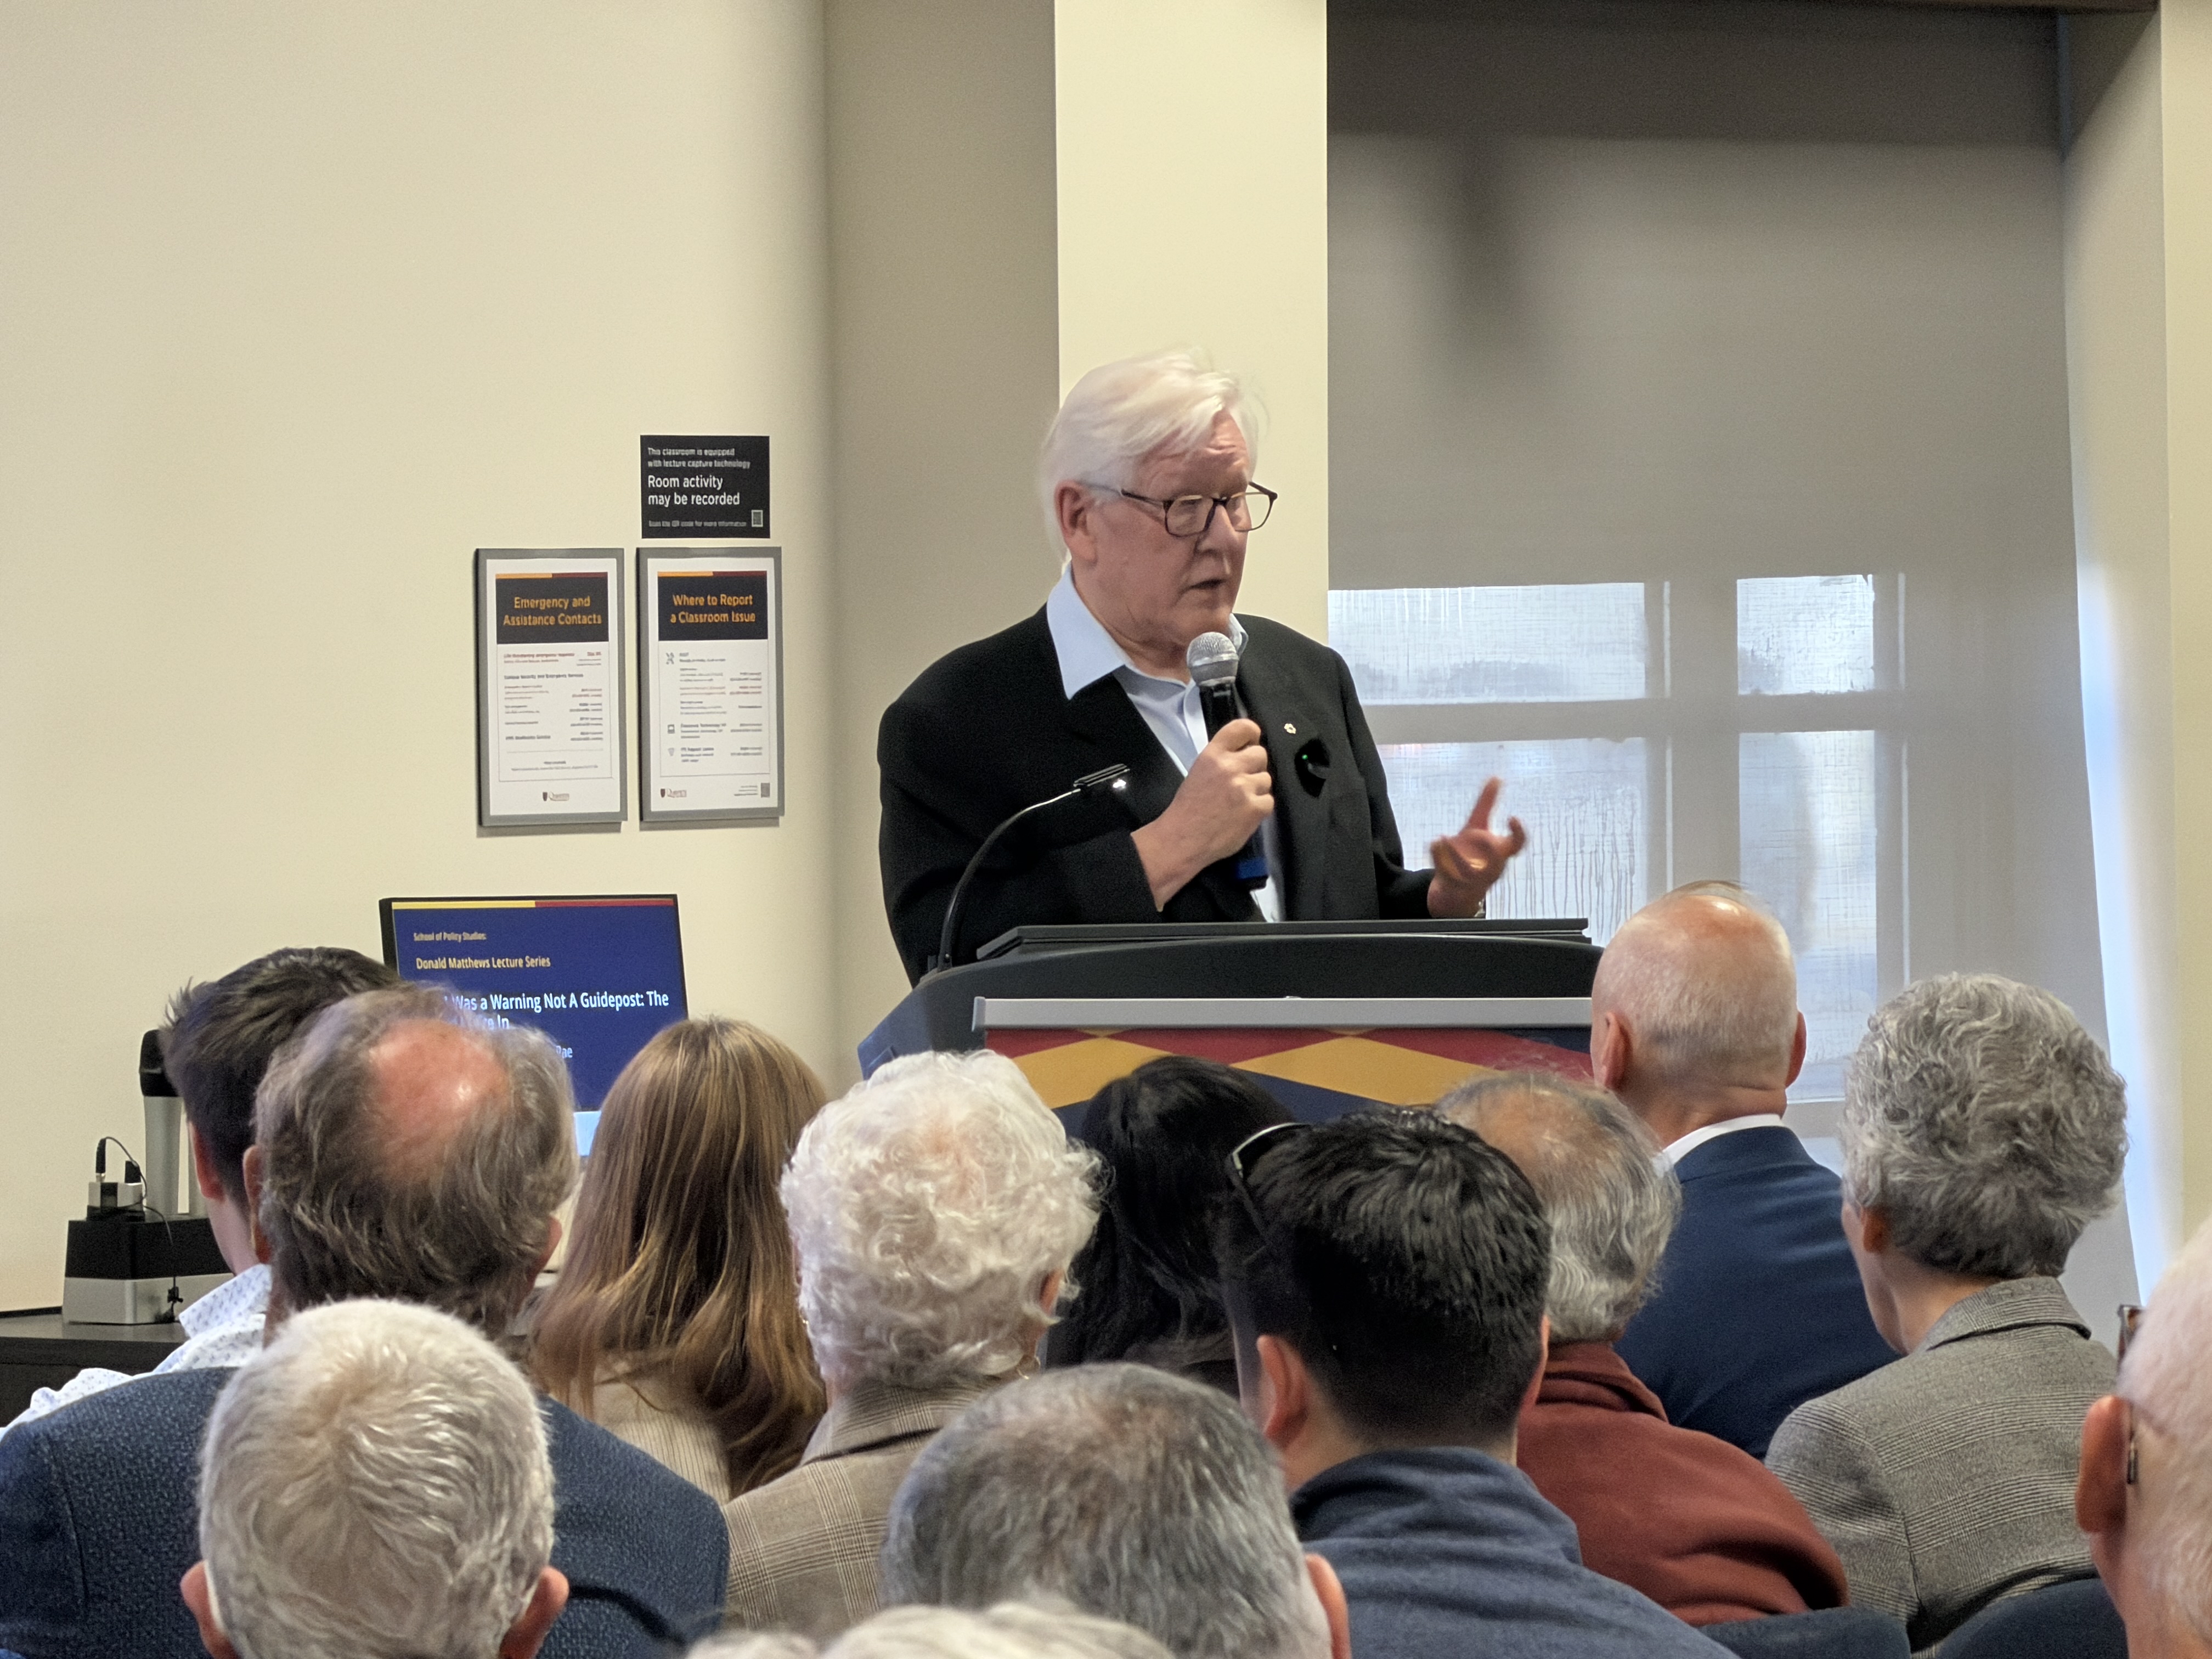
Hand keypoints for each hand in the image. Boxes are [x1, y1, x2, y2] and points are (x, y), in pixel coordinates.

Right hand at [1131, 718, 1273, 908]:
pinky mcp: (1256, 808)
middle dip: (1254, 766)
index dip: (1252, 734)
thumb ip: (1222, 759)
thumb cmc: (1188, 807)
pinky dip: (1259, 808)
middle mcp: (1230, 767)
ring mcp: (1245, 788)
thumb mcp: (1200, 771)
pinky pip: (1269, 800)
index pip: (1243, 727)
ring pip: (1266, 778)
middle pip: (1261, 754)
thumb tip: (1245, 752)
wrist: (1183, 839)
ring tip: (1239, 802)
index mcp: (1213, 755)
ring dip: (1256, 789)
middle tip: (1242, 780)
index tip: (1250, 743)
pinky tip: (1243, 814)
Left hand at [1427, 776, 1526, 917]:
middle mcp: (1491, 868)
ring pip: (1468, 873)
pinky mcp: (1454, 886)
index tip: (1513, 816)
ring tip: (1444, 837)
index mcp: (1500, 853)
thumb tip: (1496, 777)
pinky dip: (1439, 858)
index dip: (1519, 833)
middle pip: (1496, 864)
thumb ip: (1487, 803)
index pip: (1517, 845)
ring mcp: (1473, 880)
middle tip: (1481, 835)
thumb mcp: (1477, 825)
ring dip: (1456, 856)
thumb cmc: (1473, 852)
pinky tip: (1434, 842)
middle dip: (1491, 851)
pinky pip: (1447, 875)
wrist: (1455, 886)